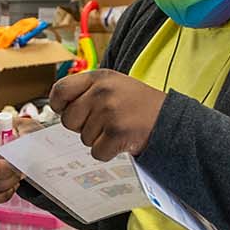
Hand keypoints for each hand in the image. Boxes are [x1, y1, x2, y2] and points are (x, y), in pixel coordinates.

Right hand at [0, 118, 38, 203]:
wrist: (30, 140)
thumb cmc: (25, 131)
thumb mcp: (28, 127)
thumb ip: (24, 137)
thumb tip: (20, 150)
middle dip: (7, 172)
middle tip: (20, 164)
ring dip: (10, 182)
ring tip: (20, 171)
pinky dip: (5, 194)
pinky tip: (14, 184)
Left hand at [49, 69, 165, 161]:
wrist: (170, 119)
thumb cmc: (138, 105)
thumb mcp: (113, 86)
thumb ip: (87, 91)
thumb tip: (59, 109)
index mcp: (99, 77)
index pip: (60, 90)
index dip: (59, 105)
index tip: (66, 110)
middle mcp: (102, 92)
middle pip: (69, 120)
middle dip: (82, 127)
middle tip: (104, 123)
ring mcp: (110, 112)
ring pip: (84, 138)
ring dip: (99, 139)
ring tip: (117, 129)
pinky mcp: (117, 133)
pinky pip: (96, 152)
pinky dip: (108, 152)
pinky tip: (121, 141)